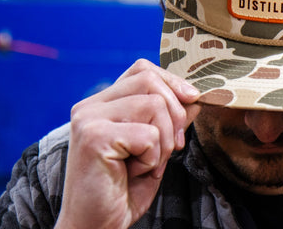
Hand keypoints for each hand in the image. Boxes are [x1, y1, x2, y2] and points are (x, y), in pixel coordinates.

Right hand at [55, 59, 201, 228]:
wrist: (96, 227)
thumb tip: (194, 97)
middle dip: (174, 113)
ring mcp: (88, 119)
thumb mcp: (156, 149)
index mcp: (101, 104)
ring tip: (148, 164)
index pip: (142, 70)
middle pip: (150, 81)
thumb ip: (170, 120)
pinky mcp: (93, 137)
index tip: (193, 99)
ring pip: (153, 105)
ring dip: (163, 141)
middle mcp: (89, 106)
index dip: (171, 81)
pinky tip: (134, 172)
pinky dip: (153, 158)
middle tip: (173, 147)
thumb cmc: (123, 190)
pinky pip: (147, 134)